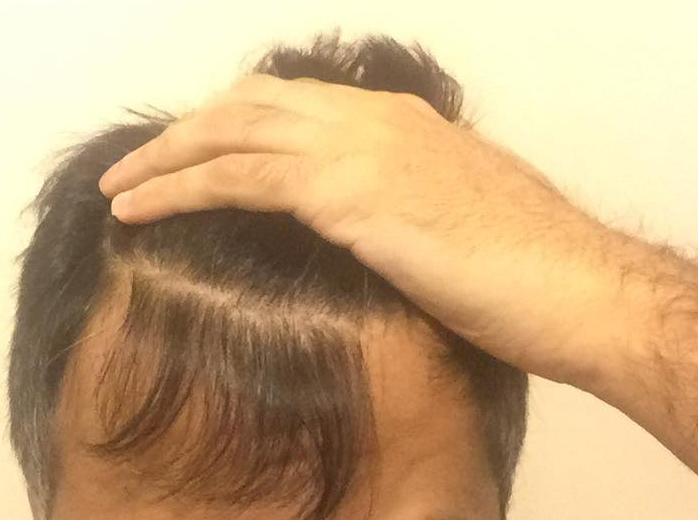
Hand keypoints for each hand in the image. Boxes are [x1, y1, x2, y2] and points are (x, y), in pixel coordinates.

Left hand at [98, 74, 629, 388]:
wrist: (575, 284)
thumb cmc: (530, 267)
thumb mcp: (456, 217)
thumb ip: (404, 202)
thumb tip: (372, 219)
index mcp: (399, 122)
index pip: (294, 106)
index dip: (237, 126)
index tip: (201, 154)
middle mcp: (372, 119)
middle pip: (250, 105)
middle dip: (188, 131)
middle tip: (146, 163)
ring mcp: (357, 149)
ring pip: (232, 132)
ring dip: (167, 157)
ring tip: (122, 185)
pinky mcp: (344, 193)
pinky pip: (237, 178)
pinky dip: (179, 190)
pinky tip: (139, 212)